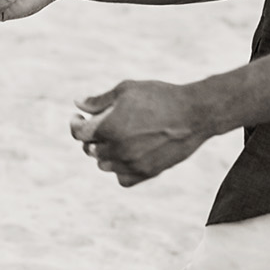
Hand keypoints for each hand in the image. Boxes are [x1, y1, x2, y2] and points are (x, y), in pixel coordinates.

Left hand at [68, 80, 218, 185]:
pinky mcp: (147, 172)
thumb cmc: (159, 96)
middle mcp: (117, 149)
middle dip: (91, 136)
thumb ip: (99, 100)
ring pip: (104, 166)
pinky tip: (126, 155)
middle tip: (99, 126)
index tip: (78, 117)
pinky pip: (122, 179)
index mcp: (108, 128)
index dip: (75, 124)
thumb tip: (78, 104)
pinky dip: (120, 169)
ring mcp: (132, 164)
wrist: (194, 113)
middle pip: (91, 149)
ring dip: (104, 153)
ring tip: (115, 139)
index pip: (79, 134)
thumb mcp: (126, 90)